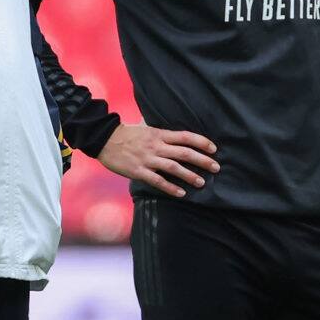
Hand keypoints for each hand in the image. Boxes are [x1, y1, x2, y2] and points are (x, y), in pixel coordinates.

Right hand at [96, 124, 219, 197]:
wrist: (103, 139)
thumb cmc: (126, 133)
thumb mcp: (145, 127)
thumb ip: (160, 131)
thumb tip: (174, 132)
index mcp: (159, 134)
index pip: (185, 137)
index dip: (201, 142)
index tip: (214, 149)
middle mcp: (156, 146)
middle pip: (184, 153)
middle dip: (202, 160)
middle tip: (216, 168)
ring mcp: (147, 159)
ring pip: (173, 168)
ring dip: (189, 175)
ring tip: (202, 182)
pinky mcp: (138, 171)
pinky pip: (157, 181)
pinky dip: (170, 187)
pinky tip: (181, 193)